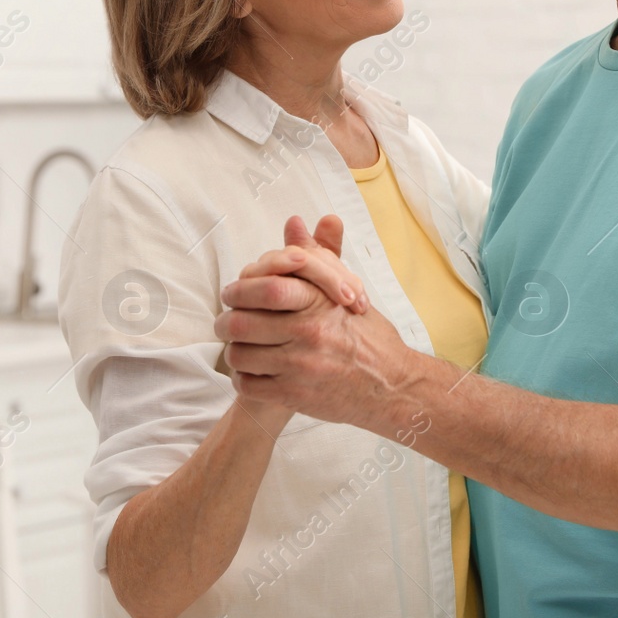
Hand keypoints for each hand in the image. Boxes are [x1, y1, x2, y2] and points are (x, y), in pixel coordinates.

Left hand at [224, 216, 363, 430]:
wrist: (393, 387)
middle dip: (225, 323)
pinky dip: (243, 379)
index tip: (233, 295)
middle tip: (225, 324)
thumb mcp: (347, 291)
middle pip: (241, 323)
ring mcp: (300, 366)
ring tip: (240, 349)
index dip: (239, 291)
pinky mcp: (294, 395)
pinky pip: (248, 385)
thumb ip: (316, 256)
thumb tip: (294, 222)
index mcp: (319, 302)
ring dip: (233, 352)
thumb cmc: (369, 337)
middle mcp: (308, 332)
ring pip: (239, 355)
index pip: (265, 287)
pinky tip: (252, 373)